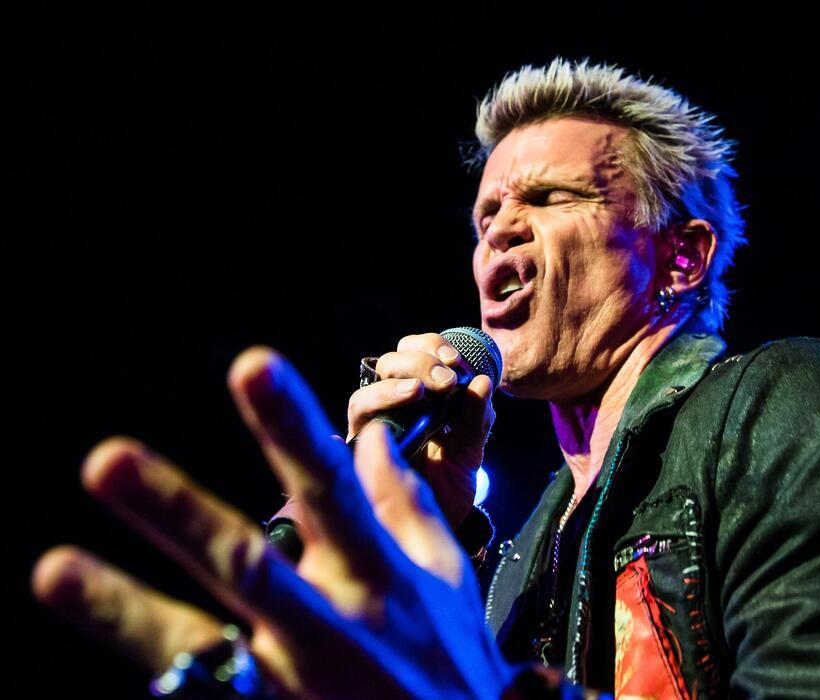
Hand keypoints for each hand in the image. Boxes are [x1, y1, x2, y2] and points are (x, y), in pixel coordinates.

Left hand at [32, 347, 514, 698]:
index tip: (252, 365)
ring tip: (56, 570)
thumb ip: (406, 506)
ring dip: (128, 610)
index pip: (330, 488)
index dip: (290, 428)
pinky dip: (172, 688)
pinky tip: (120, 662)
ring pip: (202, 646)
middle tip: (107, 460)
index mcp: (377, 577)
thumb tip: (373, 439)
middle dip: (178, 512)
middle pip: (245, 562)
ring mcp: (294, 685)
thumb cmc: (450, 664)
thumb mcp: (444, 579)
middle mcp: (331, 627)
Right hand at [346, 332, 495, 528]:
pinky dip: (374, 409)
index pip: (414, 352)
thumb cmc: (450, 483)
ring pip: (365, 395)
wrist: (438, 526)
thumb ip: (477, 417)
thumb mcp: (471, 447)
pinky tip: (393, 414)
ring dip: (394, 386)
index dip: (432, 347)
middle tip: (447, 379)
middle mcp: (389, 406)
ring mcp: (370, 430)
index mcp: (419, 395)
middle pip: (388, 364)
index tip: (456, 361)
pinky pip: (355, 428)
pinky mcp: (357, 454)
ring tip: (421, 392)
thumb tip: (483, 382)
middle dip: (419, 363)